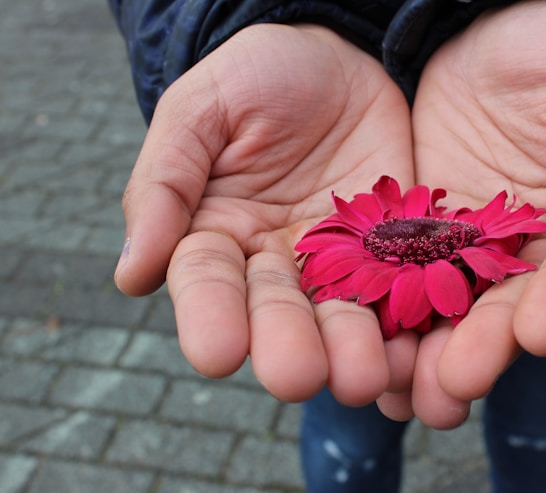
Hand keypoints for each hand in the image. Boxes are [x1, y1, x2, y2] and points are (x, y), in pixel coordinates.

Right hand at [114, 24, 415, 405]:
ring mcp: (339, 266)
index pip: (206, 285)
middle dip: (287, 347)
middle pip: (278, 316)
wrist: (340, 60)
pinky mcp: (395, 257)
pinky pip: (403, 297)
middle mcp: (274, 266)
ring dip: (351, 353)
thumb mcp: (202, 110)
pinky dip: (408, 333)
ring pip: (341, 319)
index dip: (210, 318)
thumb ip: (165, 182)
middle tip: (298, 375)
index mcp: (216, 236)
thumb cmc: (258, 75)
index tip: (218, 353)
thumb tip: (131, 275)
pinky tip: (415, 361)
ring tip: (363, 378)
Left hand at [387, 1, 545, 426]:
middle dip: (488, 345)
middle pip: (516, 303)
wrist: (493, 25)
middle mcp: (538, 246)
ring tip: (409, 394)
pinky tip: (367, 347)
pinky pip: (406, 275)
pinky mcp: (423, 233)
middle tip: (457, 384)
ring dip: (434, 351)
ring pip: (458, 305)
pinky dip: (389, 313)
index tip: (540, 334)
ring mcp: (476, 244)